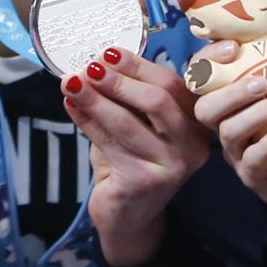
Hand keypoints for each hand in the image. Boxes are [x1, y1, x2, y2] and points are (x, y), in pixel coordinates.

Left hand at [60, 47, 210, 266]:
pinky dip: (86, 120)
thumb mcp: (138, 125)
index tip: (108, 51)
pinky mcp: (144, 182)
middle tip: (88, 65)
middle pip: (157, 100)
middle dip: (119, 79)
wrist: (128, 215)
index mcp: (196, 125)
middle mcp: (192, 147)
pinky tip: (70, 106)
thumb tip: (98, 60)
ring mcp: (171, 167)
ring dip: (95, 98)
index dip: (138, 65)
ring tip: (70, 82)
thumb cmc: (132, 162)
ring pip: (128, 121)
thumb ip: (129, 98)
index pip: (172, 85)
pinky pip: (109, 142)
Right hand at [189, 45, 266, 211]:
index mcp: (231, 100)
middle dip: (231, 92)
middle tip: (263, 82)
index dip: (208, 59)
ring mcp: (236, 152)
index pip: (202, 76)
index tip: (233, 47)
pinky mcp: (252, 176)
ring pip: (228, 132)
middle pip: (205, 108)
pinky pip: (251, 161)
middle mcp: (225, 125)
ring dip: (256, 114)